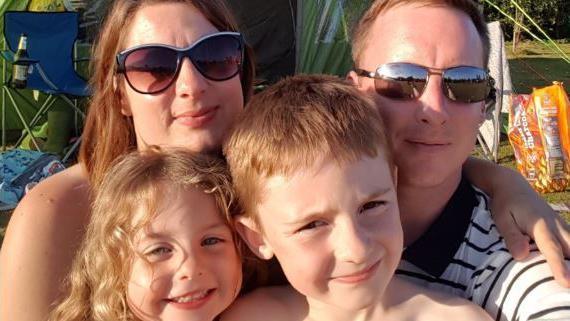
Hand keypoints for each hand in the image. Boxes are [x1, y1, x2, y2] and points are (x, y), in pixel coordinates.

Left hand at [490, 170, 569, 287]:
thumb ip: (512, 237)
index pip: (552, 250)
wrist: (513, 186)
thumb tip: (521, 256)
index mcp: (541, 226)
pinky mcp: (562, 228)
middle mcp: (556, 226)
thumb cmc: (505, 204)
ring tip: (569, 281)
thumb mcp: (502, 218)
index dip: (559, 267)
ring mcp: (562, 226)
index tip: (566, 283)